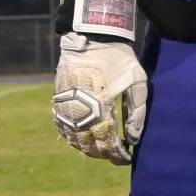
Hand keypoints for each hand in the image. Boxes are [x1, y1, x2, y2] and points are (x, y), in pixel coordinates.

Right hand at [52, 32, 146, 163]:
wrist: (91, 36)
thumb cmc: (118, 57)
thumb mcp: (136, 80)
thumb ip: (137, 110)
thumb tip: (134, 138)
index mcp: (100, 109)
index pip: (107, 143)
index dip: (117, 155)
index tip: (127, 159)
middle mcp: (79, 113)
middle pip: (90, 145)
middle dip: (104, 154)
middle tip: (117, 155)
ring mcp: (66, 108)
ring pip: (74, 140)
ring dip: (88, 148)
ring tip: (103, 149)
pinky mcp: (58, 101)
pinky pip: (63, 128)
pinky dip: (73, 138)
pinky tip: (83, 138)